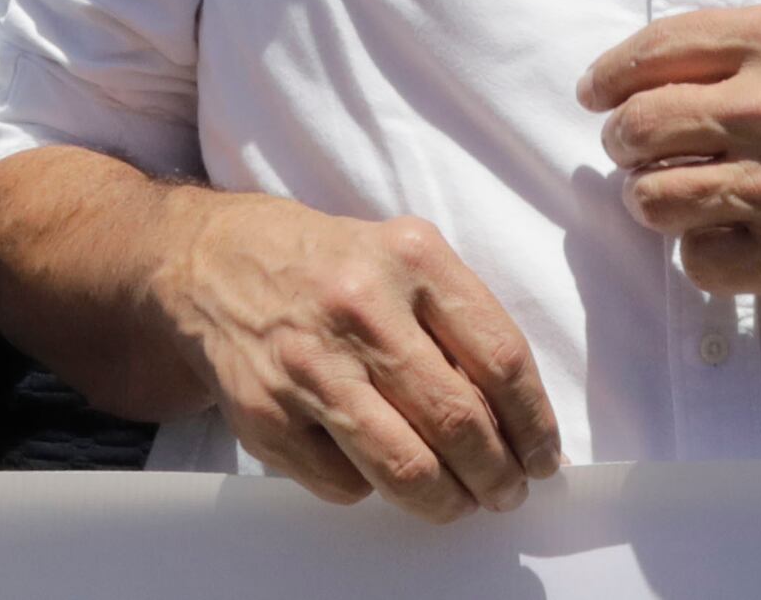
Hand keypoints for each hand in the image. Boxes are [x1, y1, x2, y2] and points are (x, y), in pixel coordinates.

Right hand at [147, 194, 557, 520]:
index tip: (545, 457)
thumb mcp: (404, 259)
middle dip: (499, 475)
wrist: (215, 265)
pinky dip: (375, 490)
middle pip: (459, 421)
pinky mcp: (267, 418)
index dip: (535, 423)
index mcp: (412, 258)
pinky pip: (347, 485)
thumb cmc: (332, 267)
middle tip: (508, 491)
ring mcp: (309, 367)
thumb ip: (461, 325)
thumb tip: (521, 422)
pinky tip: (379, 468)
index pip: (501, 357)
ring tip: (462, 501)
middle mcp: (360, 308)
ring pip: (406, 467)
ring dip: (450, 501)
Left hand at [580, 4, 760, 298]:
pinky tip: (729, 241)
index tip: (598, 91)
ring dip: (653, 201)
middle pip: (639, 127)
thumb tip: (672, 74)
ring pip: (655, 199)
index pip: (656, 48)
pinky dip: (702, 256)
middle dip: (624, 143)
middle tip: (636, 152)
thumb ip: (760, 52)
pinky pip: (701, 263)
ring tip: (675, 198)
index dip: (612, 74)